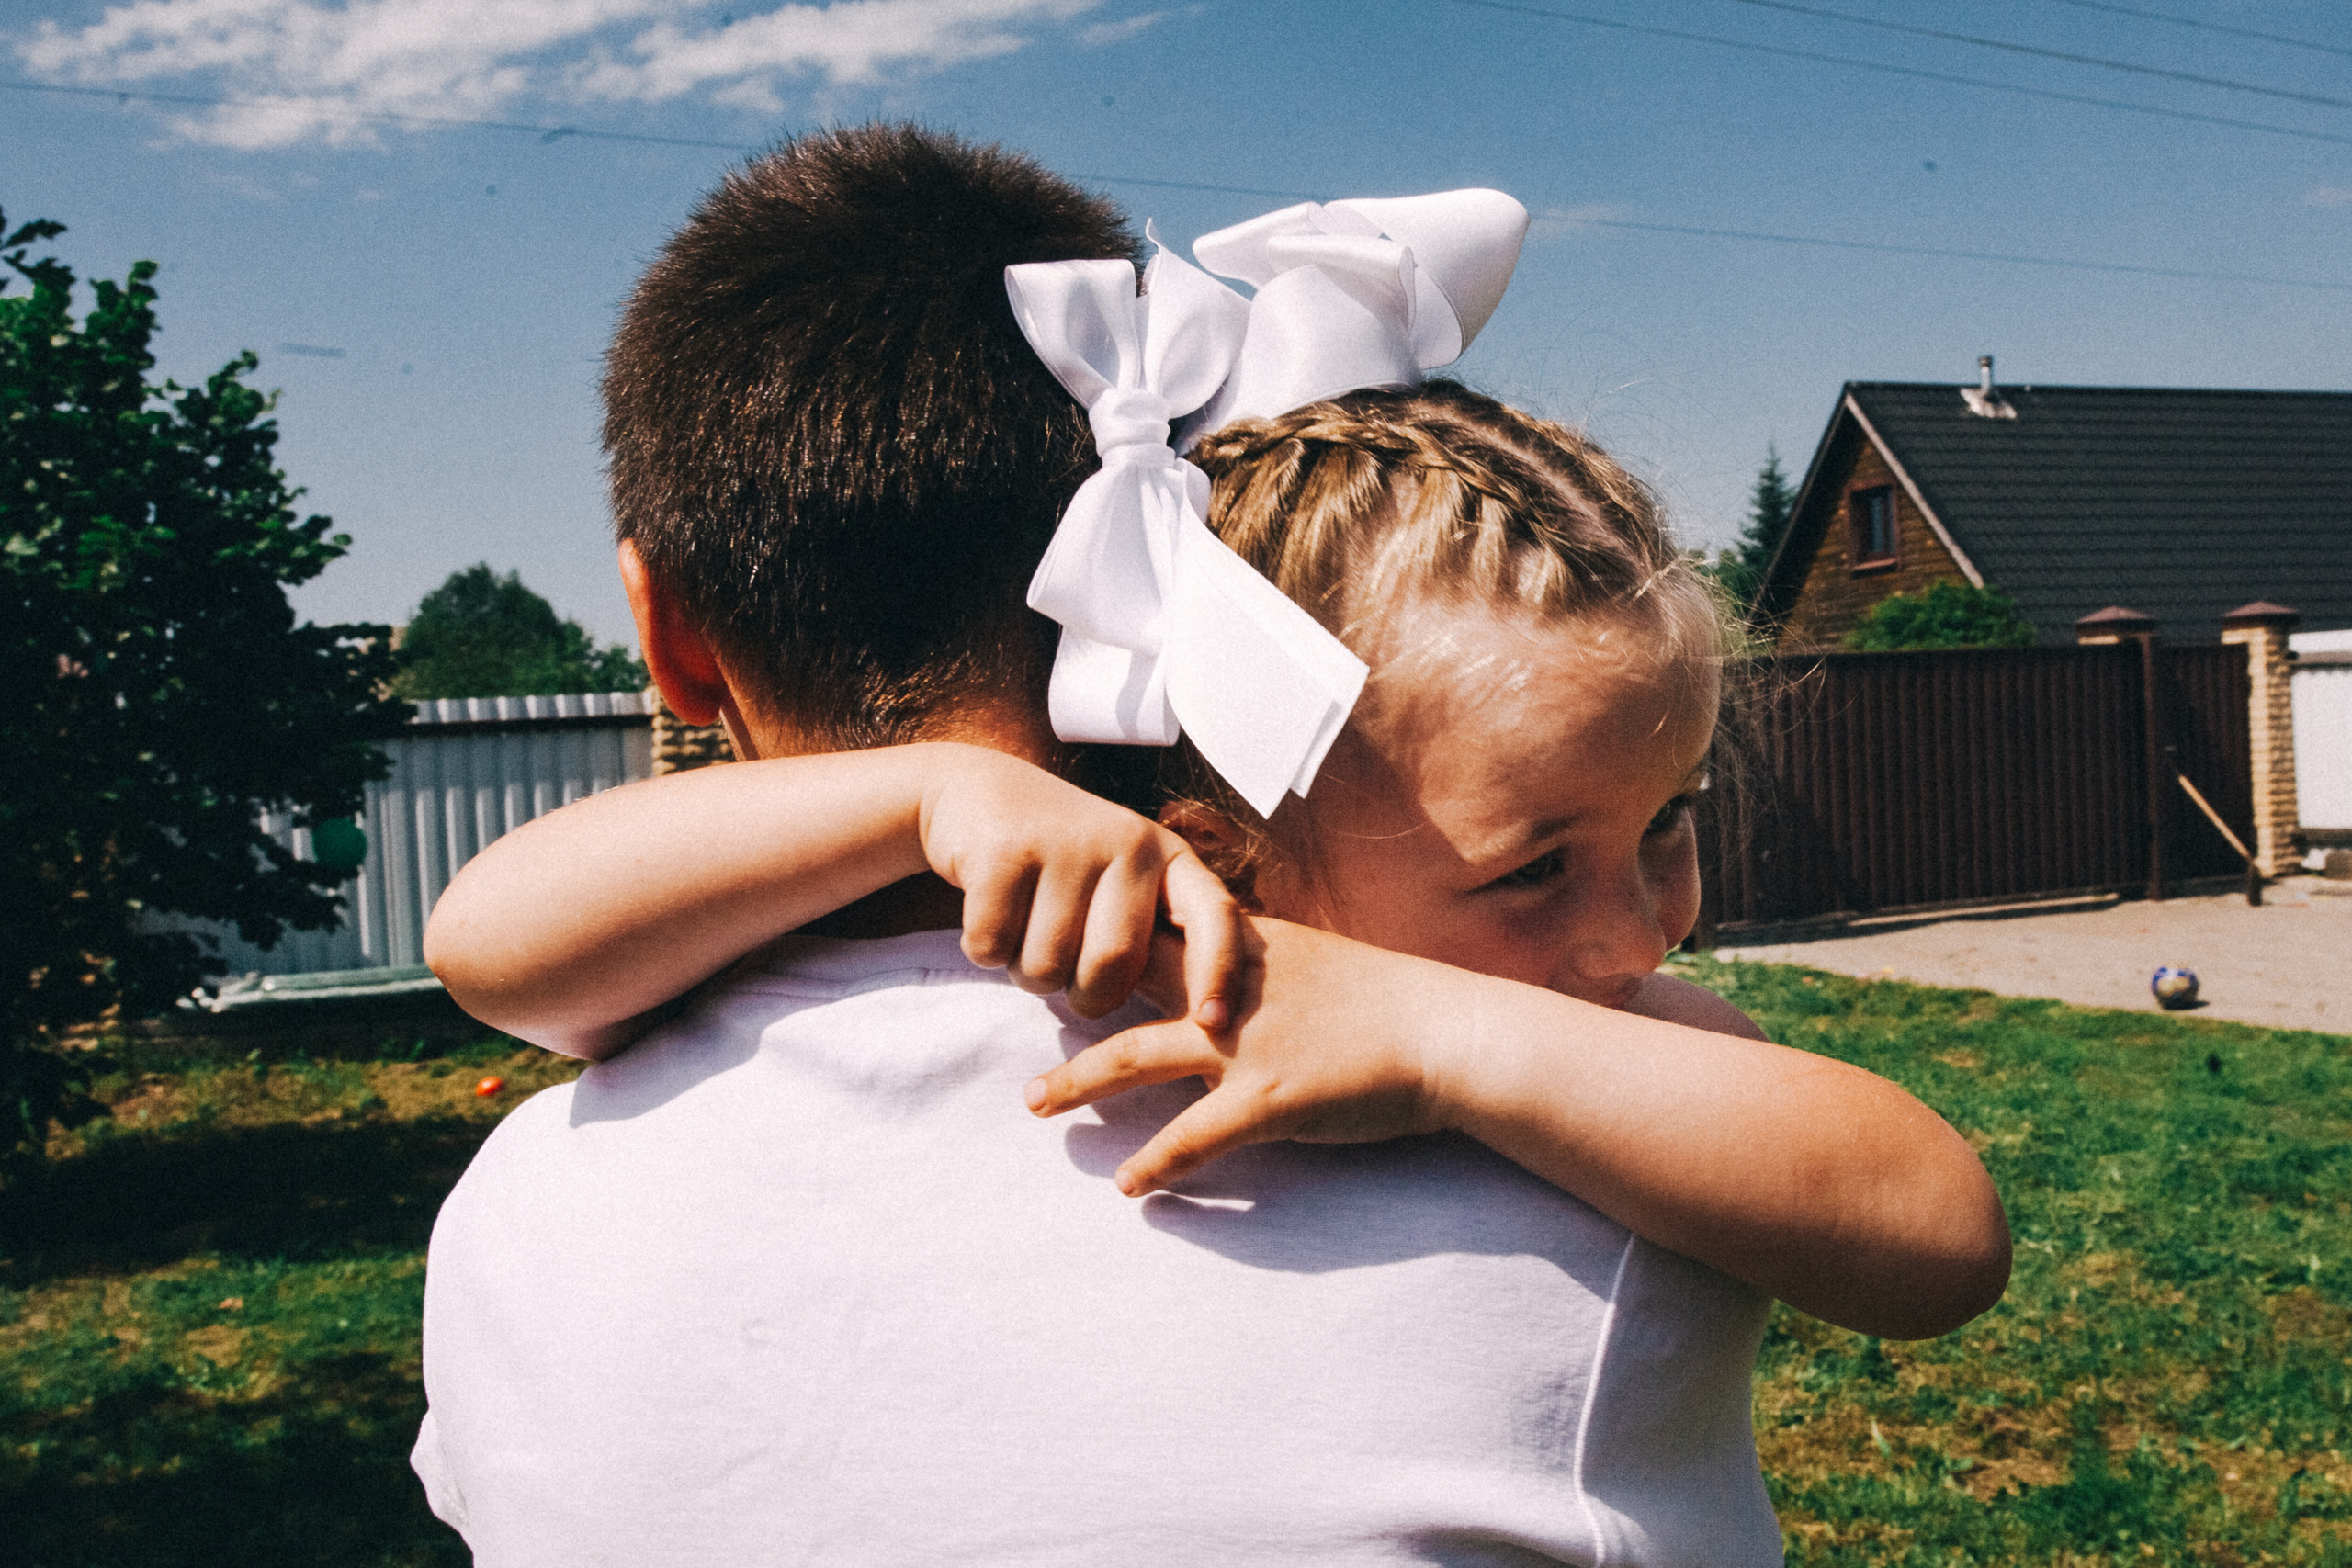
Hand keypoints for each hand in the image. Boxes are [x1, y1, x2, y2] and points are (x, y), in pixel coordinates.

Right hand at [916, 746, 1243, 1025]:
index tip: (1211, 1022)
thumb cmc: (1064, 863)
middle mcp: (1126, 841)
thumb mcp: (1123, 881)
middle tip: (1066, 972)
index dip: (1217, 972)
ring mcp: (1064, 841)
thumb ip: (1155, 931)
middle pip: (1114, 964)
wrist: (978, 790)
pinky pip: (992, 946)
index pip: (1214, 915)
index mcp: (1168, 856)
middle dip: (1084, 996)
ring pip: (1045, 967)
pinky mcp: (1002, 851)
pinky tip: (989, 910)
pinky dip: (984, 950)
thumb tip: (1197, 1017)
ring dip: (1026, 973)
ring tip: (1025, 931)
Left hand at [1024, 919, 1466, 1193]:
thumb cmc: (1389, 1003)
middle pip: (1121, 992)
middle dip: (1061, 1012)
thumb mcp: (1314, 960)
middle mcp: (1230, 989)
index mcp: (1240, 949)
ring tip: (1037, 1105)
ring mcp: (1245, 1043)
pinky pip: (1194, 1135)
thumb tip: (1212, 975)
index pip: (1150, 936)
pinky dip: (1155, 1161)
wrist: (1448, 1033)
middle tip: (1020, 1025)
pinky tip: (1128, 1185)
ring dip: (1080, 1082)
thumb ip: (1256, 964)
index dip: (1094, 944)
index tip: (1044, 953)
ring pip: (1137, 1059)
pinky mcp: (1270, 1097)